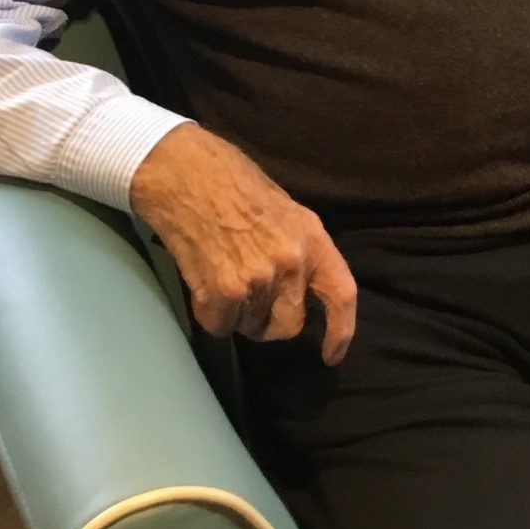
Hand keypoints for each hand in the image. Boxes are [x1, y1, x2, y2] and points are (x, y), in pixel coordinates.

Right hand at [130, 123, 357, 364]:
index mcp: (313, 240)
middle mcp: (291, 262)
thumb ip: (302, 252)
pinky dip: (210, 315)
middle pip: (289, 326)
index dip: (341, 331)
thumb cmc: (236, 186)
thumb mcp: (288, 213)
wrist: (187, 173)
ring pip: (251, 328)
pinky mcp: (222, 292)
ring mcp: (257, 279)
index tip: (331, 355)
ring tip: (224, 277)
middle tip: (251, 299)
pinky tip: (204, 283)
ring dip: (237, 315)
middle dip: (270, 322)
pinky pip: (219, 327)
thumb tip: (304, 292)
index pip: (341, 295)